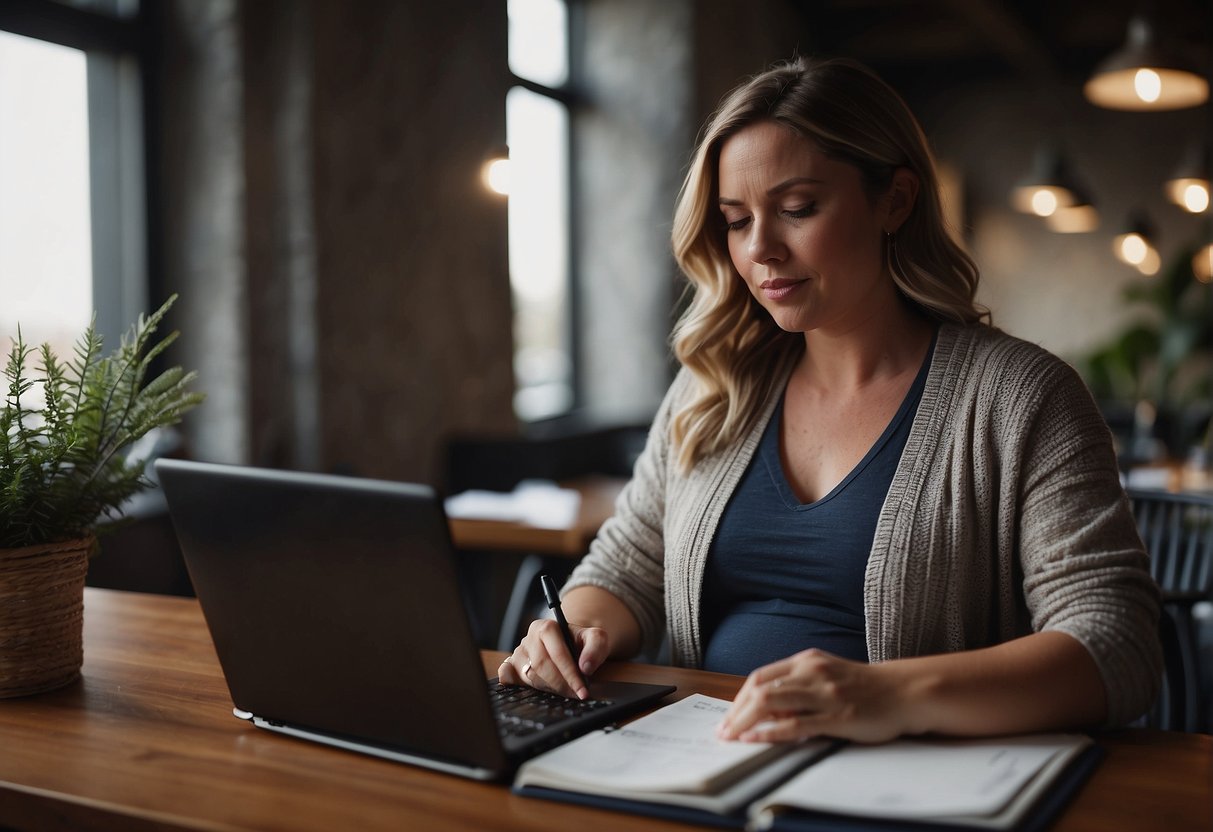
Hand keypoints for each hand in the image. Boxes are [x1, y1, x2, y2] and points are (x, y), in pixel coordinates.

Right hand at [496, 618, 610, 699]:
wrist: (570, 645)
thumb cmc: (581, 643)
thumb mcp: (596, 638)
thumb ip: (596, 646)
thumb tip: (585, 667)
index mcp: (546, 627)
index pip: (556, 652)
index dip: (570, 673)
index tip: (582, 690)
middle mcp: (529, 638)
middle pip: (542, 666)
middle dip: (561, 684)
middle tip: (576, 694)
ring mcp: (518, 653)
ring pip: (530, 676)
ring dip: (550, 688)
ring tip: (565, 691)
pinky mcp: (511, 666)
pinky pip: (506, 675)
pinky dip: (515, 684)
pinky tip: (531, 689)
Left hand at [716, 648, 908, 743]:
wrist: (904, 691)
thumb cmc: (864, 687)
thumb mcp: (827, 674)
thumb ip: (799, 685)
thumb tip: (767, 709)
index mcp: (807, 660)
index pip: (761, 676)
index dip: (739, 697)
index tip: (729, 716)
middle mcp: (812, 672)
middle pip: (760, 689)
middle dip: (736, 712)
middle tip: (723, 731)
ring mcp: (825, 694)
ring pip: (772, 702)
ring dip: (746, 721)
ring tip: (733, 737)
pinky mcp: (838, 716)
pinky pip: (796, 724)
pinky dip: (771, 732)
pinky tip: (756, 739)